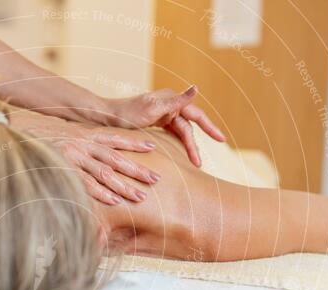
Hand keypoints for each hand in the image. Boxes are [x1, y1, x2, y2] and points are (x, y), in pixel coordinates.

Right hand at [9, 111, 160, 204]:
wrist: (11, 134)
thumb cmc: (36, 140)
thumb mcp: (61, 138)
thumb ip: (76, 147)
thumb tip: (87, 159)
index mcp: (83, 135)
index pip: (114, 138)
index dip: (133, 143)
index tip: (152, 146)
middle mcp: (82, 144)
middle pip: (116, 158)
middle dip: (138, 169)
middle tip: (157, 179)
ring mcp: (73, 156)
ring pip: (105, 172)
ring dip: (124, 186)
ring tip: (141, 197)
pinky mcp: (64, 167)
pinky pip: (86, 183)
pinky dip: (101, 193)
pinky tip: (115, 201)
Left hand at [106, 86, 225, 166]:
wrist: (106, 117)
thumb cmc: (126, 113)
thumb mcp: (152, 108)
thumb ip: (176, 101)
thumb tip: (196, 88)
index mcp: (171, 100)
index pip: (196, 115)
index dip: (209, 127)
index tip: (221, 140)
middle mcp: (169, 105)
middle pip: (188, 128)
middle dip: (194, 145)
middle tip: (199, 164)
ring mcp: (163, 113)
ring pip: (180, 132)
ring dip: (186, 147)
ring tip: (192, 164)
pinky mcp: (156, 122)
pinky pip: (171, 134)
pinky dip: (177, 143)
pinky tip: (180, 155)